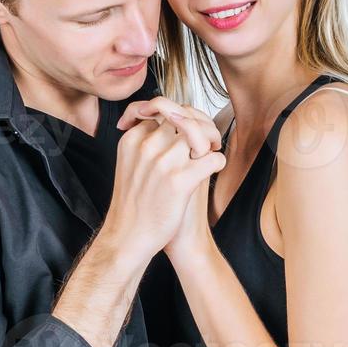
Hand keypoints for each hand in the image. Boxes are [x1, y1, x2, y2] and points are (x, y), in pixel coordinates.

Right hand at [102, 106, 224, 264]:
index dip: (180, 116)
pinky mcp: (180, 181)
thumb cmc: (133, 204)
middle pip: (183, 117)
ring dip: (212, 140)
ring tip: (213, 150)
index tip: (187, 130)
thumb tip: (168, 125)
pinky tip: (214, 168)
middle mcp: (147, 146)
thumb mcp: (130, 165)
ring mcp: (163, 162)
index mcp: (132, 140)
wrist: (129, 237)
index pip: (162, 109)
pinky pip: (212, 158)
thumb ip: (145, 143)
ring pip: (199, 133)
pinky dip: (218, 161)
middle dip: (201, 125)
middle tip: (208, 139)